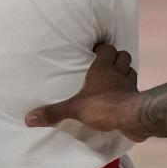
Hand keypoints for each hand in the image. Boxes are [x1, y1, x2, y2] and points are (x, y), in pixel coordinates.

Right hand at [25, 44, 147, 142]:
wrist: (132, 118)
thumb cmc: (103, 105)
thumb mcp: (74, 108)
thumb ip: (53, 112)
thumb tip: (28, 119)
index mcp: (103, 68)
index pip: (106, 48)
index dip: (102, 48)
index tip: (95, 51)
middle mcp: (118, 72)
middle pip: (123, 55)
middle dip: (117, 57)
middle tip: (107, 64)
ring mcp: (130, 85)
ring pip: (131, 70)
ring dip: (125, 72)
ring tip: (116, 78)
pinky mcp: (138, 98)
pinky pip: (135, 89)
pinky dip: (130, 90)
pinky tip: (123, 96)